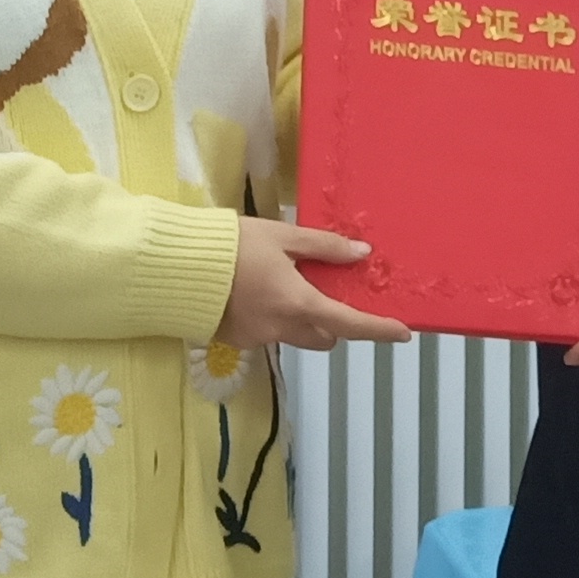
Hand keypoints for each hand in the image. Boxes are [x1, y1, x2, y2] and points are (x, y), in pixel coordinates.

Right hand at [218, 219, 407, 348]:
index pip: (349, 324)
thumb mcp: (281, 236)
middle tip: (326, 294)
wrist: (176, 266)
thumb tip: (361, 253)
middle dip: (333, 324)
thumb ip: (324, 247)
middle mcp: (281, 328)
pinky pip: (266, 333)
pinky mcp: (235, 341)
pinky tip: (254, 294)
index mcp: (298, 303)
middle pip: (324, 337)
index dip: (379, 329)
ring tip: (284, 287)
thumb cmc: (232, 245)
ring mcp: (257, 338)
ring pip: (295, 336)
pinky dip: (271, 318)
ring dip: (302, 321)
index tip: (402, 333)